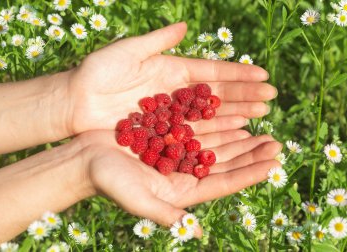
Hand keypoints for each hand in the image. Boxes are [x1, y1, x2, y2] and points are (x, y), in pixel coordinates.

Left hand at [67, 22, 276, 133]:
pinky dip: (213, 132)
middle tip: (271, 100)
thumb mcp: (127, 50)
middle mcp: (176, 92)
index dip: (237, 74)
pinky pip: (192, 132)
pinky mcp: (162, 132)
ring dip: (235, 114)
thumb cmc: (97, 73)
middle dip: (244, 96)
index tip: (262, 76)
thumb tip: (185, 27)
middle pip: (216, 95)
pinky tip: (232, 133)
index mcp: (171, 69)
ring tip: (260, 115)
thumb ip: (157, 41)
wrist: (75, 101)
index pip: (211, 72)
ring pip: (209, 115)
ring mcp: (171, 113)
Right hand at [80, 130, 281, 234]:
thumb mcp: (137, 199)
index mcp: (182, 191)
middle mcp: (184, 173)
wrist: (86, 159)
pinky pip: (199, 129)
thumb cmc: (109, 181)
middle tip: (276, 143)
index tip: (273, 163)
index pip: (223, 183)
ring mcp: (178, 154)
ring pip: (216, 145)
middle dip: (251, 154)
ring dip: (238, 137)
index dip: (249, 174)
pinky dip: (217, 123)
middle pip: (225, 163)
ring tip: (261, 129)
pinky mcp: (169, 137)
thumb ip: (167, 215)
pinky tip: (232, 117)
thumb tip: (197, 235)